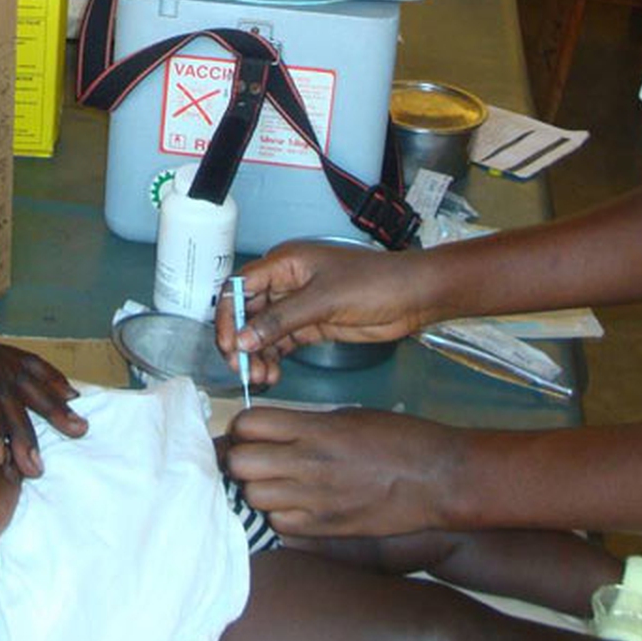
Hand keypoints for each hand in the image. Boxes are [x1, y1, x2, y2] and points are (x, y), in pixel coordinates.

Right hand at [215, 240, 438, 386]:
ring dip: (257, 354)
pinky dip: (274, 358)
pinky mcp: (313, 325)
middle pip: (248, 311)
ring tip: (260, 378)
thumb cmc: (372, 284)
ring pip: (264, 331)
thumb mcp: (323, 300)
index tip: (228, 344)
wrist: (413, 297)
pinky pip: (282, 342)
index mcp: (285, 263)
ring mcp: (299, 305)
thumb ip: (281, 320)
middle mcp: (287, 282)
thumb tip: (242, 340)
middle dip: (241, 340)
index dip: (228, 314)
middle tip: (241, 368)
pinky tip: (273, 374)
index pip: (240, 286)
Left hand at [221, 405, 463, 537]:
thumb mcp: (348, 416)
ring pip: (254, 497)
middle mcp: (308, 463)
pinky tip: (294, 506)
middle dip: (240, 459)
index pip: (247, 424)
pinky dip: (279, 516)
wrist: (439, 478)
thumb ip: (305, 424)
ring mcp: (315, 499)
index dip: (242, 428)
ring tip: (275, 484)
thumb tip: (271, 432)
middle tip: (255, 460)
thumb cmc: (398, 438)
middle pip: (240, 463)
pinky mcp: (326, 528)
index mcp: (314, 427)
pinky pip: (279, 524)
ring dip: (257, 489)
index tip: (251, 432)